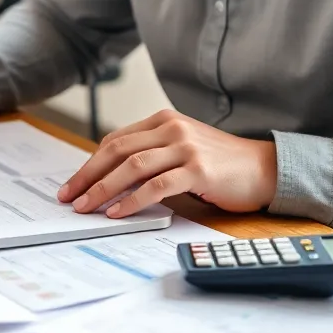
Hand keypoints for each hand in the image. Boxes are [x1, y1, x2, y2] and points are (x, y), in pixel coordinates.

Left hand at [57, 110, 277, 217]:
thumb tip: (110, 179)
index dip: (90, 163)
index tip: (73, 184)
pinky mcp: (198, 170)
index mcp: (163, 120)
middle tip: (68, 196)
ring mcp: (186, 147)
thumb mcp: (182, 148)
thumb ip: (152, 154)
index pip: (115, 140)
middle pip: (117, 150)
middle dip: (87, 175)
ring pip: (132, 166)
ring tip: (86, 207)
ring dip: (103, 189)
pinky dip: (132, 200)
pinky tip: (118, 212)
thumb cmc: (220, 164)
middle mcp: (172, 128)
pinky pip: (156, 186)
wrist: (264, 168)